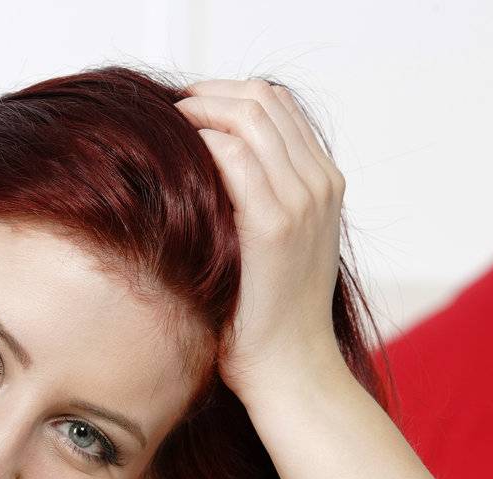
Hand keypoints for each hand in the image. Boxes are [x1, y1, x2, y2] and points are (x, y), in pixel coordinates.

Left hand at [173, 78, 347, 399]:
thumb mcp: (277, 244)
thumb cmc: (270, 316)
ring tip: (167, 132)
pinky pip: (234, 155)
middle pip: (262, 98)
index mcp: (325, 183)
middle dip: (208, 95)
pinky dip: (200, 144)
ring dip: (199, 113)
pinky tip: (177, 162)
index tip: (190, 111)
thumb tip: (212, 163)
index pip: (278, 104)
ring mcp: (302, 201)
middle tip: (170, 114)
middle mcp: (320, 183)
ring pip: (248, 116)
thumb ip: (262, 198)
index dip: (227, 95)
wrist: (290, 369)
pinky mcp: (274, 225)